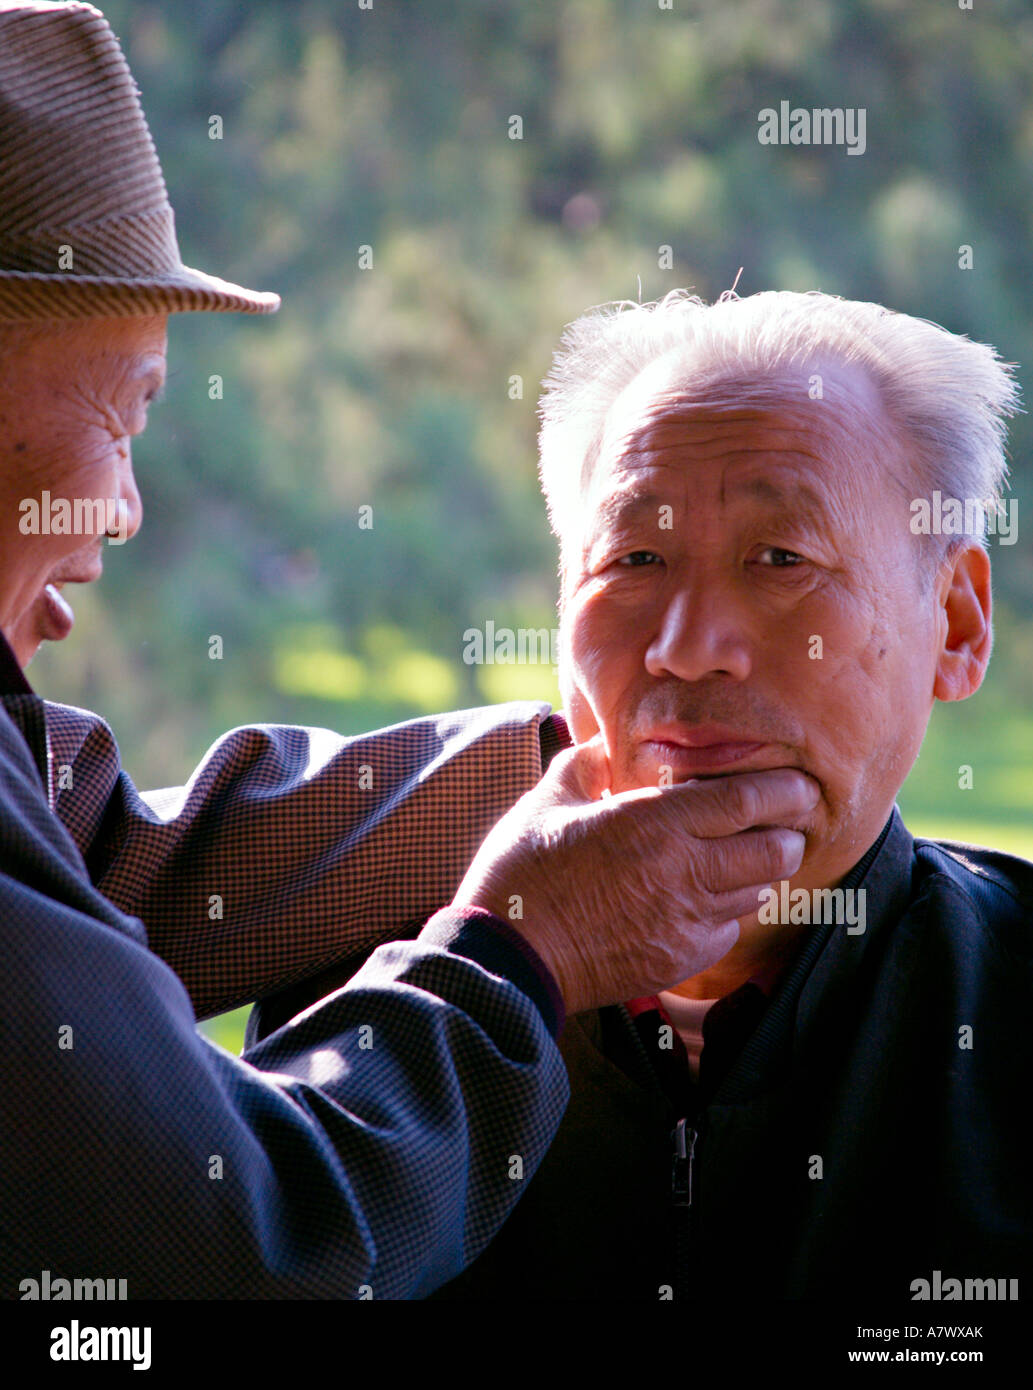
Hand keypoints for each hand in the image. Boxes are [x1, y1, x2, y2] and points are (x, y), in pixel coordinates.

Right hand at [448, 735, 818, 1014]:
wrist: (508, 956)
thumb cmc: (522, 872)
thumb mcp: (546, 802)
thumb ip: (584, 767)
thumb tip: (601, 748)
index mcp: (653, 822)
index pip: (747, 800)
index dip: (784, 789)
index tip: (800, 782)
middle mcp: (682, 871)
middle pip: (773, 850)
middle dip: (789, 833)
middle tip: (786, 821)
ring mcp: (685, 920)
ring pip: (758, 892)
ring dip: (762, 873)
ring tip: (749, 858)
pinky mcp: (679, 959)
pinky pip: (728, 930)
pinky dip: (729, 912)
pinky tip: (708, 900)